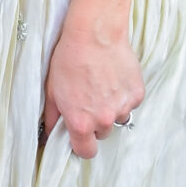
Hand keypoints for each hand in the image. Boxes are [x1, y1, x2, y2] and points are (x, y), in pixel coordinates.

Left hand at [43, 16, 143, 159]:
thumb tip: (48, 133)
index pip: (86, 152)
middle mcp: (104, 119)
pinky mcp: (137, 94)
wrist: (94, 34)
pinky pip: (129, 103)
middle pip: (102, 133)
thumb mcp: (52, 90)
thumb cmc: (70, 59)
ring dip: (110, 109)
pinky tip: (113, 78)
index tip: (80, 137)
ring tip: (101, 86)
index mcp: (81, 123)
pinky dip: (122, 95)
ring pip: (117, 118)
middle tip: (88, 100)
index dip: (83, 145)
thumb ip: (51, 117)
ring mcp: (123, 107)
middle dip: (96, 122)